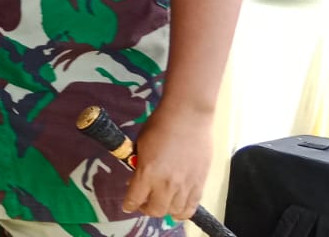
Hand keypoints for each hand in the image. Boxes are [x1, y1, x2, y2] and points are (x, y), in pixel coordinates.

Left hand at [122, 105, 214, 220]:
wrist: (188, 116)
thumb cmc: (159, 125)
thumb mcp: (140, 144)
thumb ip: (139, 164)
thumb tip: (137, 178)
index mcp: (147, 173)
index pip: (134, 199)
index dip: (129, 205)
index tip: (128, 205)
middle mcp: (166, 184)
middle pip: (155, 210)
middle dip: (146, 208)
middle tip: (144, 200)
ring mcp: (185, 186)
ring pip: (173, 212)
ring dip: (165, 210)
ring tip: (162, 201)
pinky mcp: (200, 184)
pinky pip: (191, 207)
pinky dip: (182, 211)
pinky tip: (177, 206)